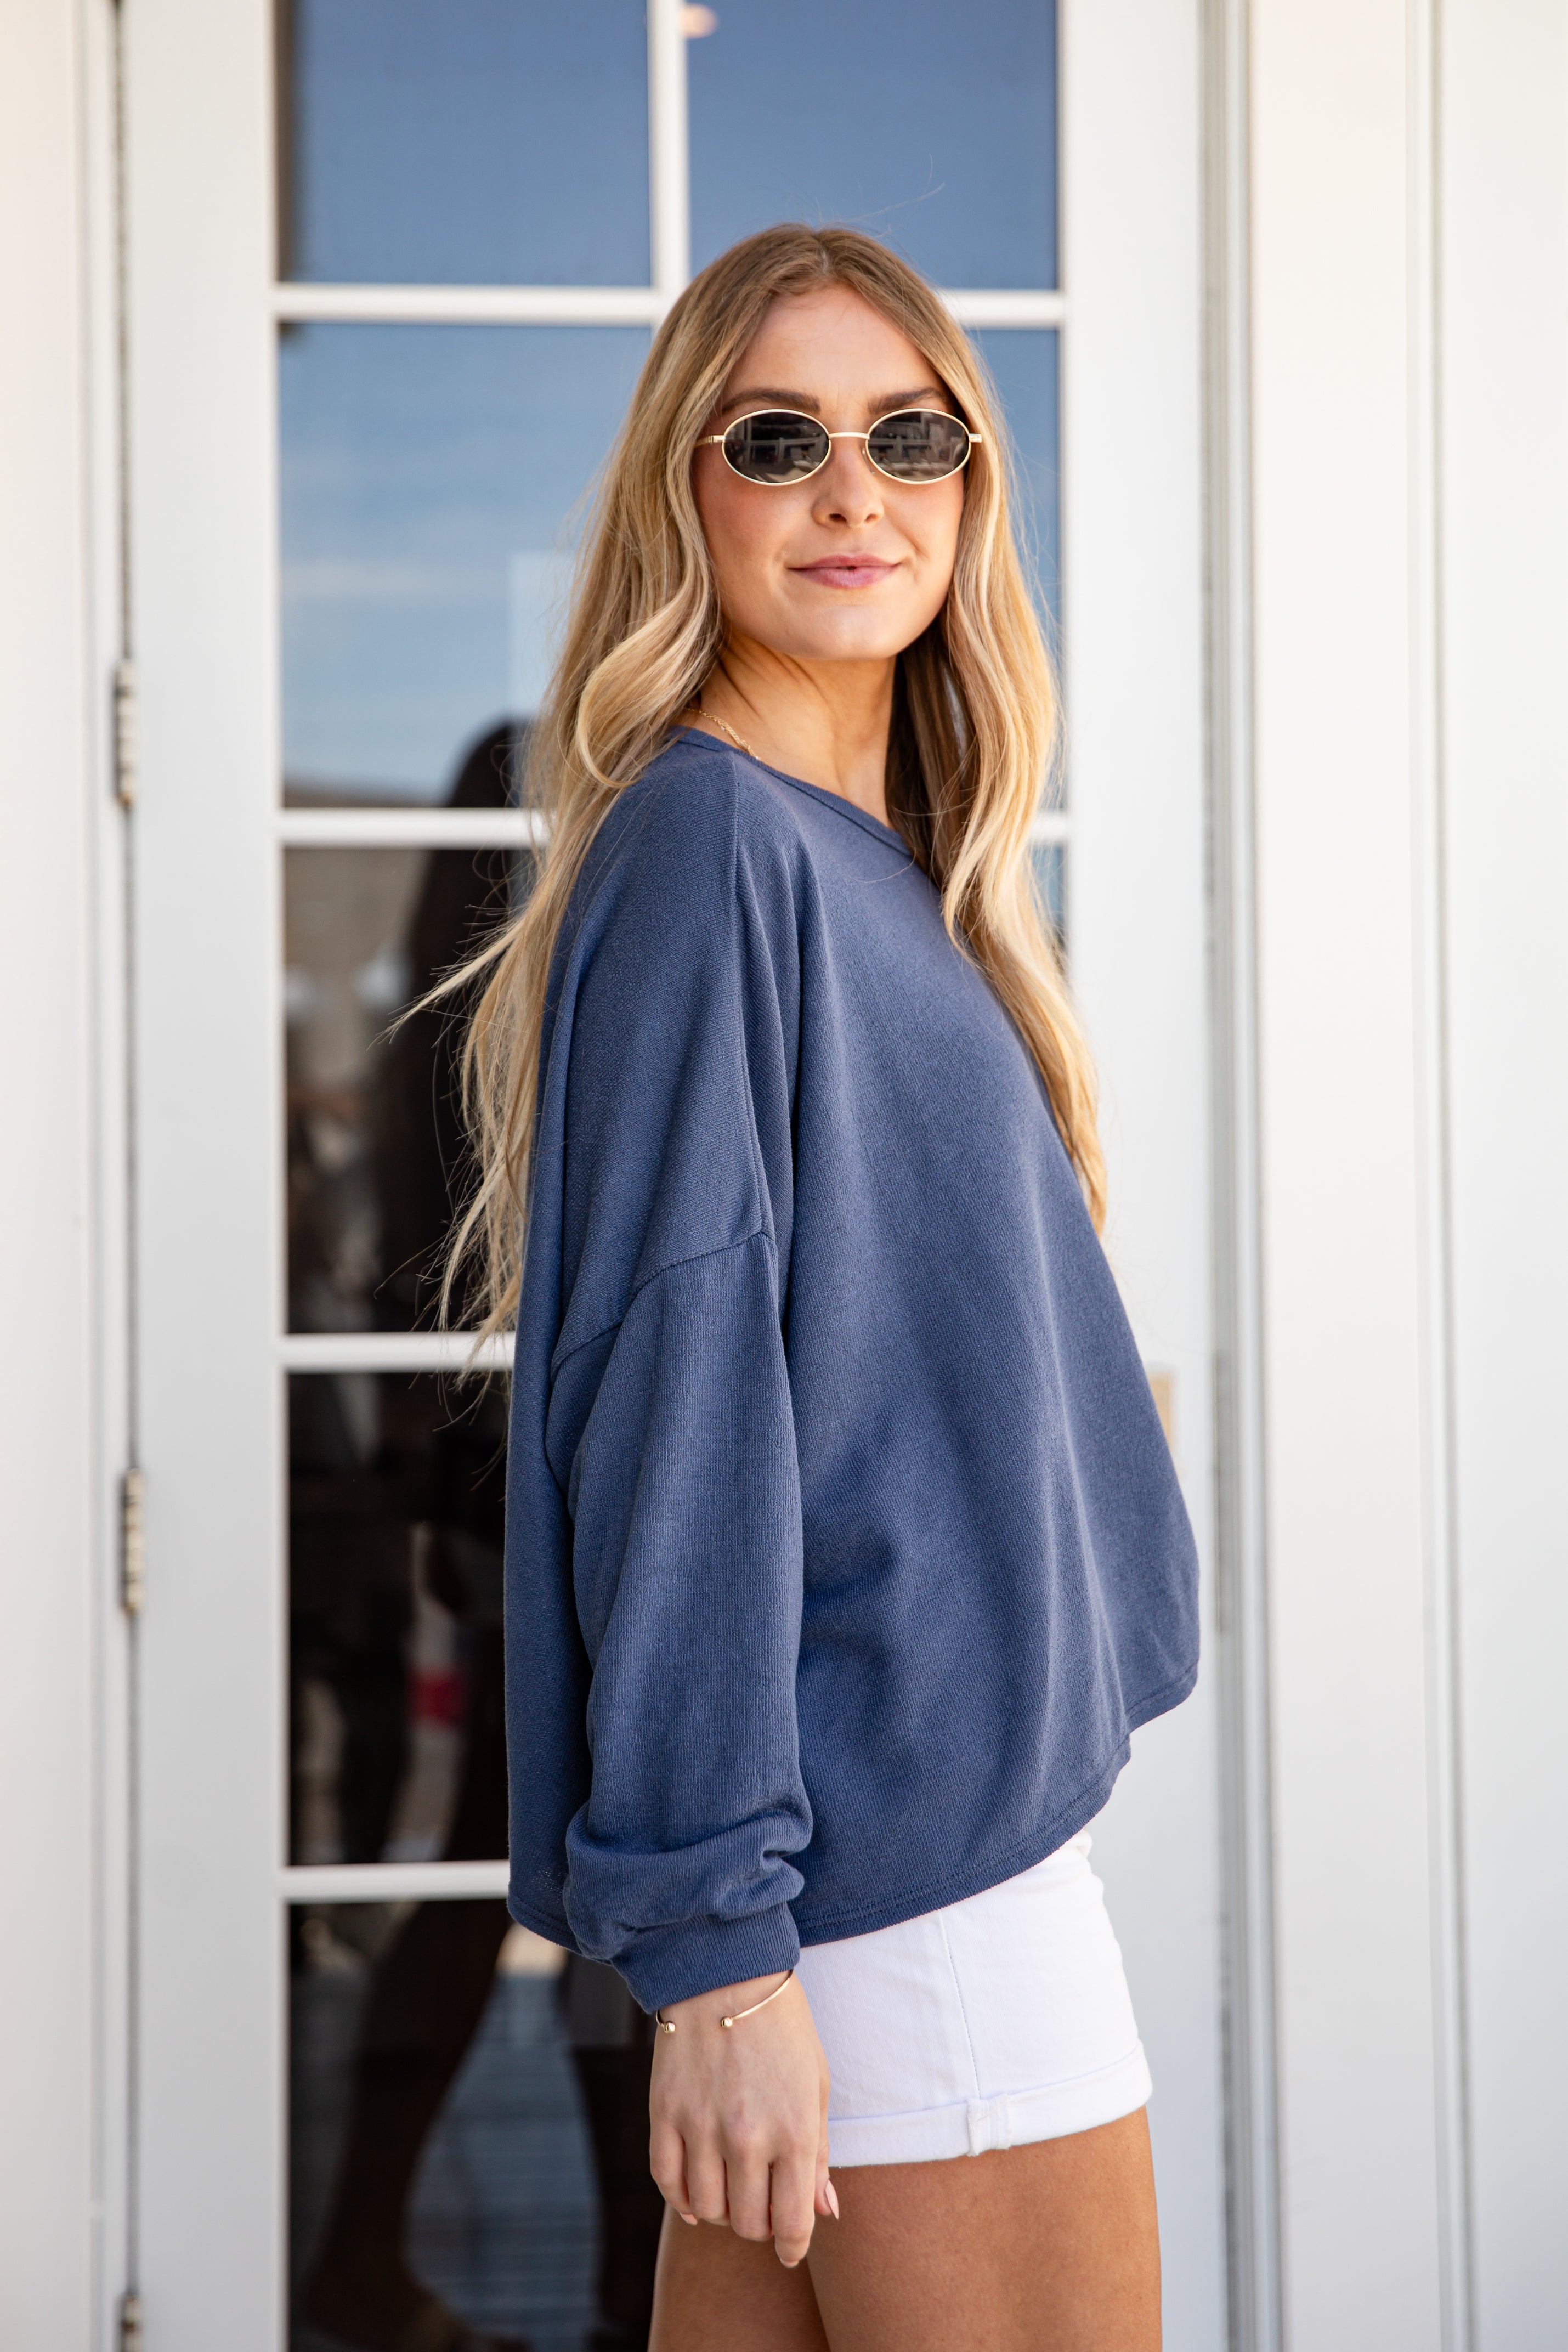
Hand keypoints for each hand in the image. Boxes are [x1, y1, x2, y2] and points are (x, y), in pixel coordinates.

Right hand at [648, 1970, 837, 2265]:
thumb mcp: (815, 2085)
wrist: (724, 1973)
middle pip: (749, 2223)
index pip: (792, 2222)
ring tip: (731, 2190)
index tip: (790, 2249)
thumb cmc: (781, 2029)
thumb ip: (818, 2154)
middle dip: (760, 2225)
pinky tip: (696, 2194)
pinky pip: (669, 2183)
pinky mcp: (664, 2114)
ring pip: (708, 2210)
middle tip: (762, 2204)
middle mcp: (748, 2136)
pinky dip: (683, 2200)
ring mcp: (702, 2127)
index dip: (792, 2247)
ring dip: (722, 2212)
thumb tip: (823, 2212)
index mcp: (795, 2130)